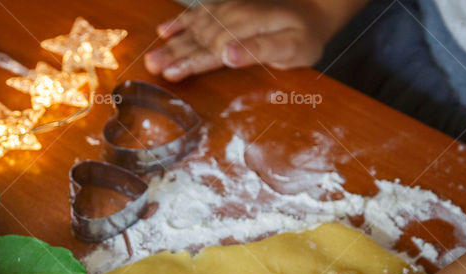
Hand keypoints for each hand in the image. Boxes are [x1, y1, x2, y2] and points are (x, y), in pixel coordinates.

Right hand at [145, 0, 330, 81]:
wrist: (313, 7)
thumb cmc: (305, 35)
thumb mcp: (293, 48)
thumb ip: (260, 51)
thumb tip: (227, 55)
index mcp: (248, 27)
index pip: (213, 49)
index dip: (191, 62)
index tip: (171, 74)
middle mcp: (234, 15)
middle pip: (199, 39)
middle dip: (174, 54)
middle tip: (151, 68)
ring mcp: (229, 9)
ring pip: (194, 28)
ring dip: (172, 44)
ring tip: (151, 58)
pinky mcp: (226, 7)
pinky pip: (199, 13)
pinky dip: (181, 22)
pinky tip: (164, 30)